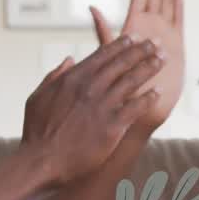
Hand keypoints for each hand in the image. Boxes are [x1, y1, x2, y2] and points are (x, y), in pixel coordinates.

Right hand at [20, 37, 163, 182]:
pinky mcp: (112, 126)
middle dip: (141, 51)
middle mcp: (90, 87)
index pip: (102, 55)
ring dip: (149, 67)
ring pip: (132, 80)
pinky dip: (148, 98)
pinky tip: (158, 93)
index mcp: (73, 78)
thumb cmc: (36, 131)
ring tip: (162, 60)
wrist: (41, 161)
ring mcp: (102, 106)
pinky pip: (136, 107)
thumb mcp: (38, 96)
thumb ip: (54, 75)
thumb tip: (69, 59)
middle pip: (122, 63)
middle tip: (156, 43)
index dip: (121, 45)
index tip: (134, 38)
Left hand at [90, 0, 184, 131]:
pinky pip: (177, 21)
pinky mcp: (175, 47)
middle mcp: (148, 27)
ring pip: (165, 2)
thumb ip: (105, 32)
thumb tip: (92, 8)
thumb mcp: (107, 56)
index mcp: (134, 26)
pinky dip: (177, 6)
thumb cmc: (118, 89)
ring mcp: (162, 35)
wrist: (137, 111)